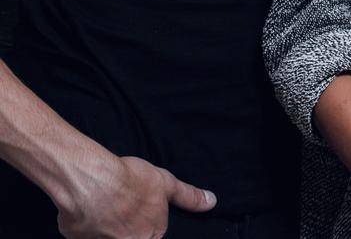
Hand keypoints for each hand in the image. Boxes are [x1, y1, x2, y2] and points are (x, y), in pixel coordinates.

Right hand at [54, 152, 214, 238]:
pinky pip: (84, 233)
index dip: (146, 221)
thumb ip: (188, 197)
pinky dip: (85, 222)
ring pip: (106, 236)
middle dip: (126, 224)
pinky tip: (87, 206)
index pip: (153, 234)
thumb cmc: (129, 180)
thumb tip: (211, 202)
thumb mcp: (166, 184)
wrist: (90, 181)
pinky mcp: (77, 238)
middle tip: (121, 205)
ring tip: (105, 204)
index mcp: (150, 235)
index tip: (137, 210)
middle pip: (130, 235)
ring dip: (106, 225)